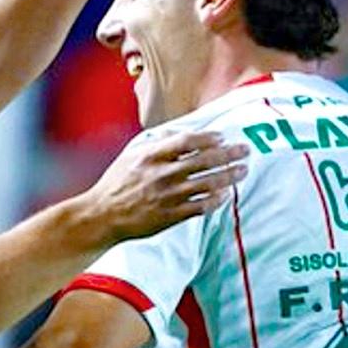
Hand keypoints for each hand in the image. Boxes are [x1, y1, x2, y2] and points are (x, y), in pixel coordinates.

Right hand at [87, 131, 248, 243]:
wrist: (103, 215)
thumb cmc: (117, 182)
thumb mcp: (131, 154)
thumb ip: (156, 141)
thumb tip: (181, 131)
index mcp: (151, 155)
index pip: (188, 141)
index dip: (209, 137)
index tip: (223, 136)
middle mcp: (162, 174)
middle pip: (204, 160)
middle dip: (229, 154)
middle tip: (244, 150)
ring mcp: (167, 196)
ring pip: (207, 183)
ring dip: (229, 176)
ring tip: (243, 171)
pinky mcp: (170, 216)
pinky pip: (201, 206)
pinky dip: (216, 200)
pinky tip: (226, 194)